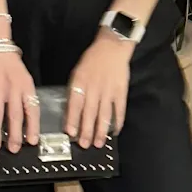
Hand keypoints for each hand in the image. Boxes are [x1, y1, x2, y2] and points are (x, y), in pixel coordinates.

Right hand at [0, 49, 39, 152]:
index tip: (32, 140)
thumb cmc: (9, 63)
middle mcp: (12, 88)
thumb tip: (26, 120)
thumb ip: (24, 97)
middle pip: (14, 114)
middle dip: (14, 134)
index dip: (32, 126)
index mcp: (26, 86)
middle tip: (13, 148)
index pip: (32, 109)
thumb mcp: (24, 78)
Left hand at [66, 30, 132, 147]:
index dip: (73, 119)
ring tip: (98, 143)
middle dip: (86, 130)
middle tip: (84, 144)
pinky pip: (120, 109)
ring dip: (101, 130)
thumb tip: (71, 111)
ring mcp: (109, 90)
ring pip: (104, 114)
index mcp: (80, 82)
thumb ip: (75, 90)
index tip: (70, 133)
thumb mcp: (77, 72)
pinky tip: (115, 132)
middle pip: (90, 112)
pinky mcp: (121, 91)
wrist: (112, 46)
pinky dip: (118, 121)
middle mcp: (94, 88)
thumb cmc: (92, 60)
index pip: (75, 103)